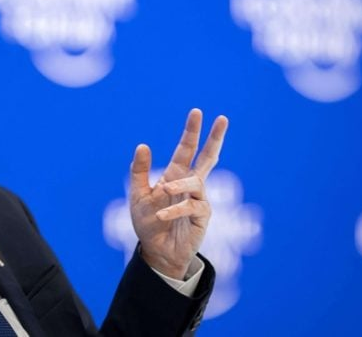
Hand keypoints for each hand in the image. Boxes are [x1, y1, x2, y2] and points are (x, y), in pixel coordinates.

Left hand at [129, 108, 228, 278]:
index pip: (186, 149)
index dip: (191, 131)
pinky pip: (192, 207)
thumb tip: (143, 144)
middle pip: (207, 157)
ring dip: (179, 185)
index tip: (197, 112)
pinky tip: (161, 214)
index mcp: (175, 175)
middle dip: (215, 138)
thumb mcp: (138, 195)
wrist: (155, 250)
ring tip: (163, 190)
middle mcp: (189, 185)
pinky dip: (175, 209)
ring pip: (196, 182)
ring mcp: (198, 200)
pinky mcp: (202, 217)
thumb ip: (139, 171)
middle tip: (223, 119)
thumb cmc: (148, 222)